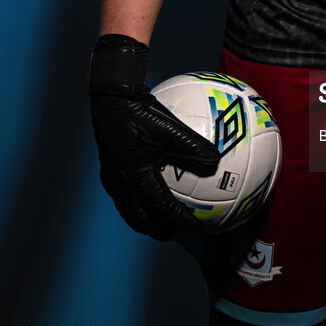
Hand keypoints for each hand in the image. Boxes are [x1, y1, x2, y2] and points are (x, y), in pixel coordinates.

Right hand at [89, 34, 220, 239]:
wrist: (111, 93)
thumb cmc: (142, 109)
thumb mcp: (172, 128)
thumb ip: (195, 148)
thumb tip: (217, 166)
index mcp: (135, 174)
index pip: (158, 209)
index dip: (177, 221)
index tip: (194, 227)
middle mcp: (119, 178)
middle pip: (137, 215)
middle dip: (154, 227)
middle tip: (172, 232)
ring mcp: (110, 171)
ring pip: (126, 205)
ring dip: (142, 215)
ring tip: (157, 218)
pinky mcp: (108, 161)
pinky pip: (121, 189)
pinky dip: (134, 197)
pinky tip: (145, 187)